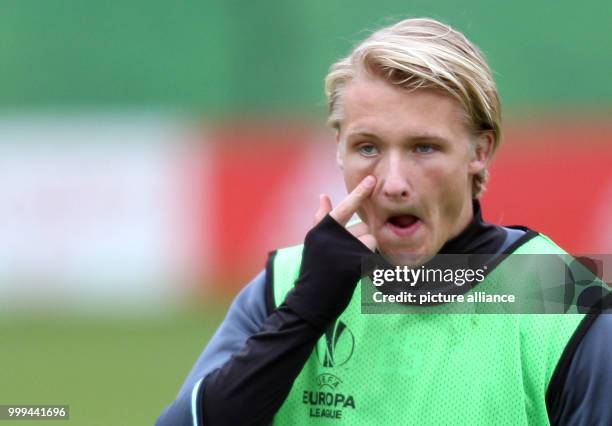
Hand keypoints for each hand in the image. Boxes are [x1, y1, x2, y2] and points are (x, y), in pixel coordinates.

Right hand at [282, 175, 378, 328]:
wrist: (309, 301)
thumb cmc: (314, 271)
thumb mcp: (314, 243)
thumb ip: (321, 220)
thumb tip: (323, 196)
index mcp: (322, 229)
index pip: (344, 207)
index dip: (360, 193)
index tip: (372, 179)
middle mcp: (331, 236)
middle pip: (363, 228)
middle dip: (362, 241)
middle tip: (345, 258)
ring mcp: (342, 250)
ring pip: (370, 241)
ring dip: (367, 253)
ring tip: (350, 267)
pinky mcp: (352, 264)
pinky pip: (372, 257)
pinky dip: (369, 266)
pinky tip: (354, 276)